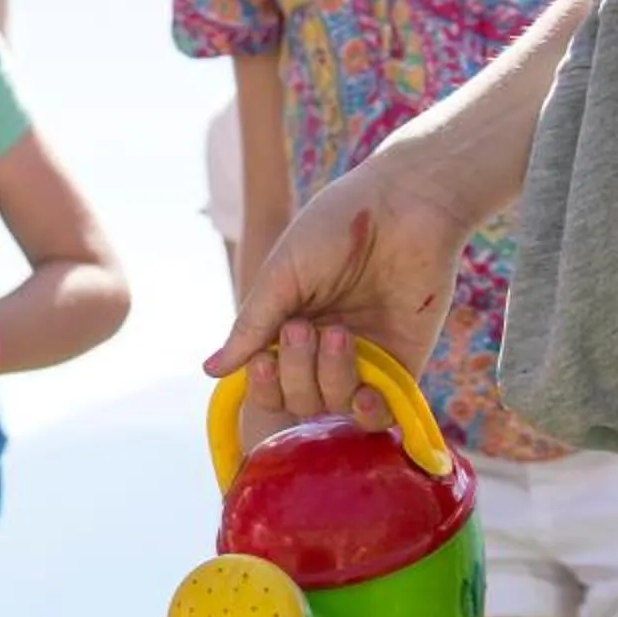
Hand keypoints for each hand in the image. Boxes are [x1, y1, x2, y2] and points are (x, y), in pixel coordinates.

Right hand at [209, 148, 470, 449]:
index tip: (263, 360)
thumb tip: (210, 371)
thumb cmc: (337, 227)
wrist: (406, 204)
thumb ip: (251, 326)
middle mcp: (325, 348)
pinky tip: (364, 394)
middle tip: (304, 329)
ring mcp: (366, 358)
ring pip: (336, 405)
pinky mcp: (404, 363)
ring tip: (340, 333)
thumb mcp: (281, 274)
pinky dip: (369, 413)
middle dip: (296, 372)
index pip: (268, 380)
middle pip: (299, 399)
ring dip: (330, 377)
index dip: (262, 382)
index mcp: (290, 324)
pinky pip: (383, 411)